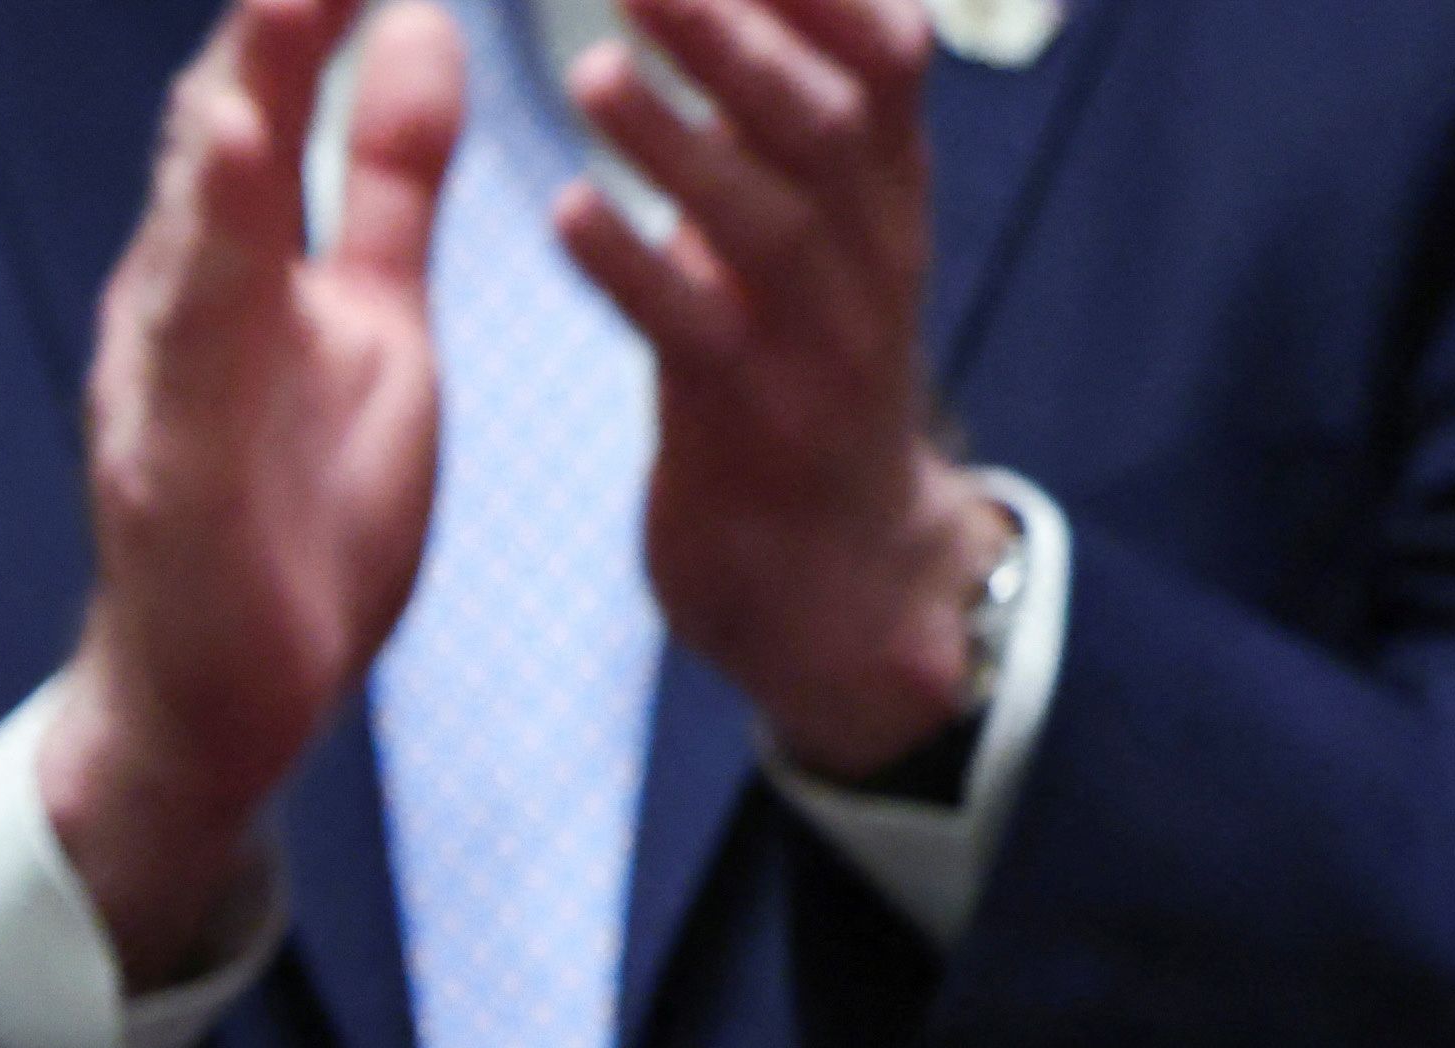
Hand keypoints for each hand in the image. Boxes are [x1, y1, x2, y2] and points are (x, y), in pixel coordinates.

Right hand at [48, 0, 462, 982]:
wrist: (224, 706)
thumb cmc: (291, 517)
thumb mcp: (374, 320)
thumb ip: (385, 182)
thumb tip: (416, 24)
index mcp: (241, 252)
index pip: (279, 75)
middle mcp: (183, 291)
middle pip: (223, 113)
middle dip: (276, 11)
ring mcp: (161, 378)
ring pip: (195, 210)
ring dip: (239, 90)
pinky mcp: (162, 466)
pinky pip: (184, 343)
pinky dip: (207, 246)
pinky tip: (235, 160)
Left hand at [558, 0, 1014, 778]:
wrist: (841, 581)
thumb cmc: (805, 385)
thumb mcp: (818, 241)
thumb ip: (784, 130)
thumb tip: (743, 1)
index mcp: (885, 198)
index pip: (882, 53)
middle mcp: (869, 256)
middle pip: (822, 116)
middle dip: (738, 29)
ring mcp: (818, 347)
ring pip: (767, 224)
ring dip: (681, 140)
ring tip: (595, 70)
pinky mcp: (752, 432)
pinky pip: (693, 341)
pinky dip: (634, 272)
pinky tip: (569, 215)